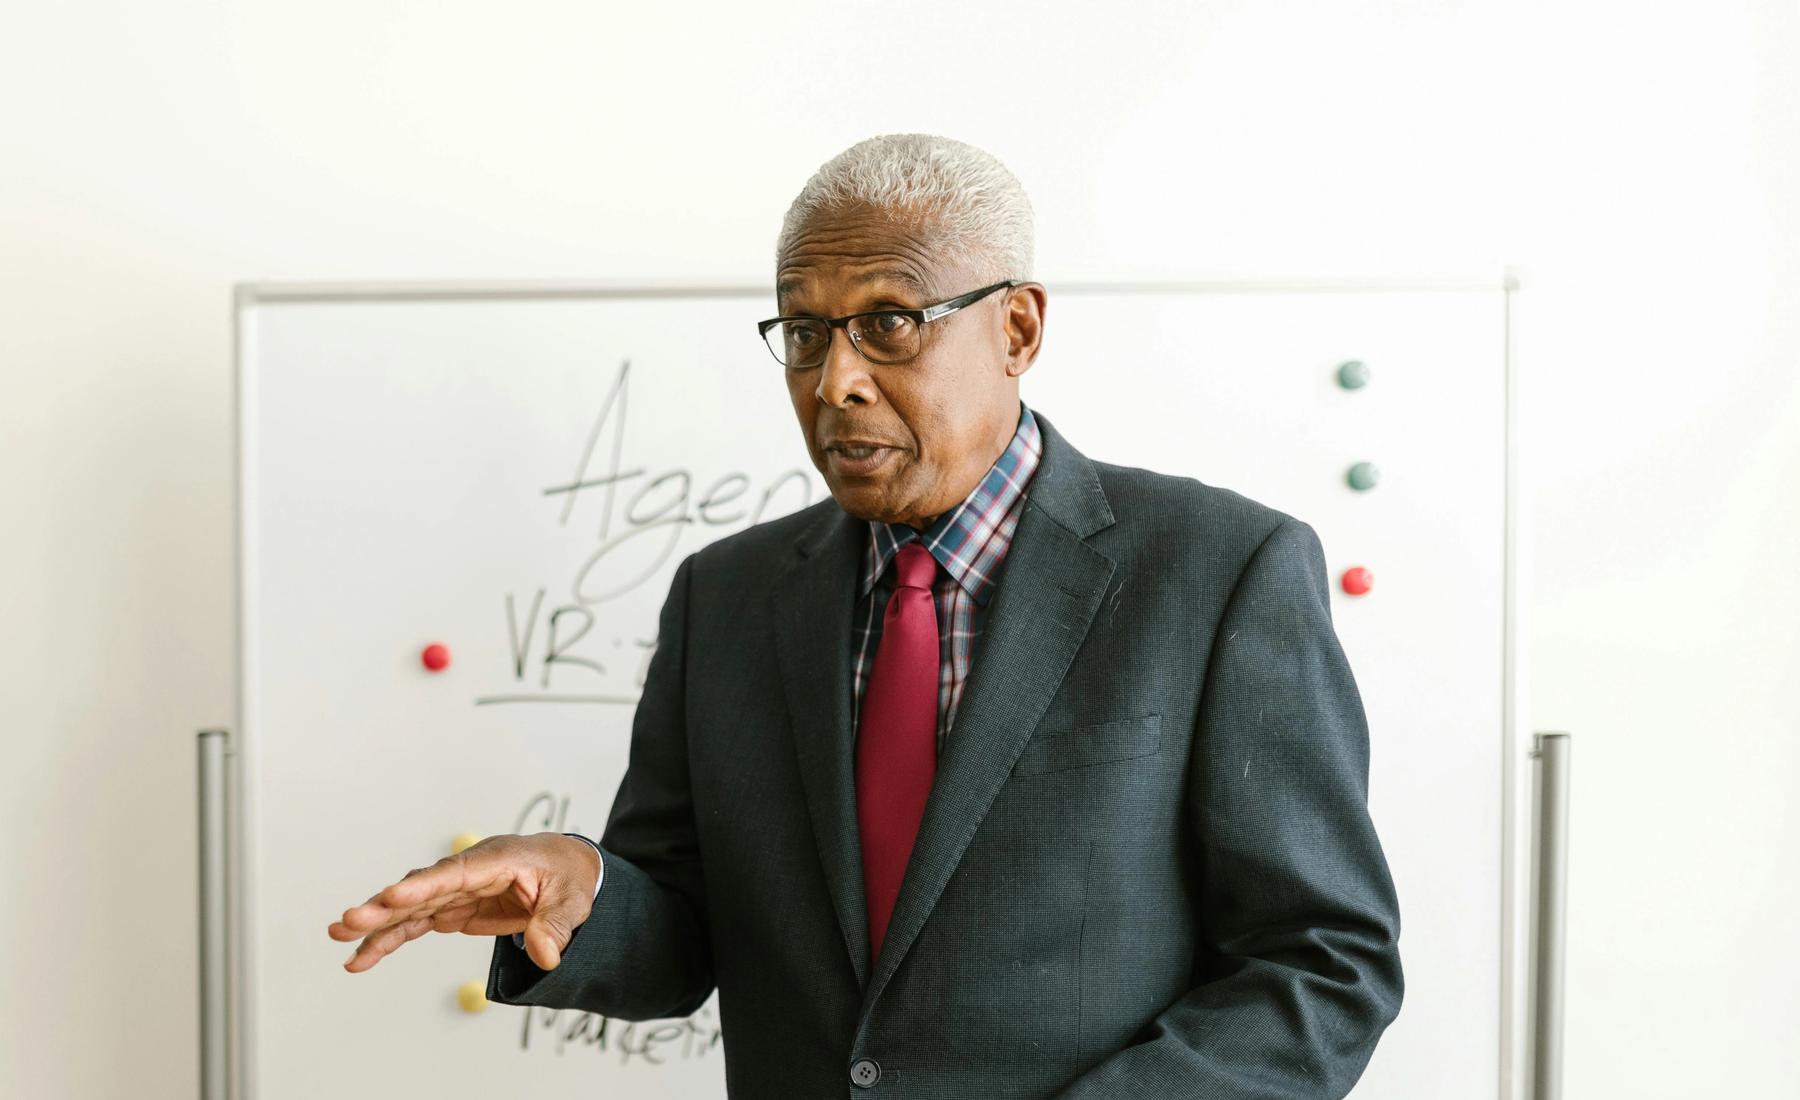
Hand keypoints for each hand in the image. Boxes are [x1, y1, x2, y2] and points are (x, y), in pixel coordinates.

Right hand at [327, 831, 600, 973]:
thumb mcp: (573, 899)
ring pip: (409, 909)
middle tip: (348, 922)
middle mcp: (468, 872)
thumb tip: (545, 956)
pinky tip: (360, 958)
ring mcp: (456, 891)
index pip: (456, 873)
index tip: (393, 897)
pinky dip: (389, 940)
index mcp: (497, 859)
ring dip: (376, 925)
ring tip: (339, 940)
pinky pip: (415, 925)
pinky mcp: (453, 909)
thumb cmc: (570, 876)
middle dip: (385, 907)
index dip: (424, 886)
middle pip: (422, 889)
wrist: (568, 869)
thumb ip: (556, 925)